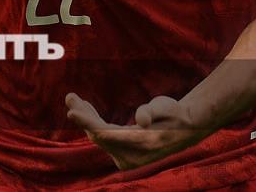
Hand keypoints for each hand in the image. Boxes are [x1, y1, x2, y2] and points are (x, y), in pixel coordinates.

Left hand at [65, 93, 209, 169]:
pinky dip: (94, 123)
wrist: (185, 129)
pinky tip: (87, 110)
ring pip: (99, 137)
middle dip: (84, 116)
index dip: (88, 122)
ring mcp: (127, 159)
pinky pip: (103, 139)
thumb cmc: (175, 114)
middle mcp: (132, 157)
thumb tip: (141, 119)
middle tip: (70, 97)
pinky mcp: (123, 156)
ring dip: (87, 118)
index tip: (71, 112)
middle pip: (99, 135)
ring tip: (74, 99)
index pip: (106, 134)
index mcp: (142, 144)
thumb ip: (153, 111)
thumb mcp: (167, 107)